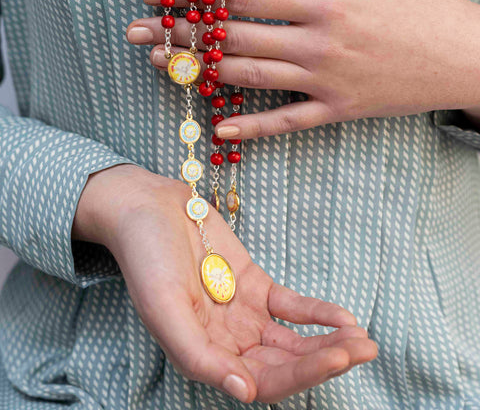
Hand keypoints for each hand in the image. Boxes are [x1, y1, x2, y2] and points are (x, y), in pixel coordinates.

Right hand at [73, 164, 377, 402]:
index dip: (300, 376)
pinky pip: (291, 305)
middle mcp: (227, 341)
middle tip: (362, 350)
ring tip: (363, 340)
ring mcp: (244, 313)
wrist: (152, 210)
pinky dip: (317, 311)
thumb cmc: (147, 259)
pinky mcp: (255, 284)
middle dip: (324, 359)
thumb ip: (198, 356)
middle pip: (284, 363)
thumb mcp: (163, 309)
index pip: (261, 381)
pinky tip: (343, 316)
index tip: (336, 360)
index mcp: (204, 356)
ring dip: (328, 340)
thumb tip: (245, 392)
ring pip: (293, 338)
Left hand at [126, 0, 479, 139]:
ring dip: (200, 71)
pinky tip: (219, 128)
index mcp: (324, 2)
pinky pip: (285, 122)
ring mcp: (322, 82)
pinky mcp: (333, 111)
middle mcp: (315, 44)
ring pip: (249, 76)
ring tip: (162, 67)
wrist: (462, 58)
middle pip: (233, 36)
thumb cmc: (426, 5)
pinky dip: (252, 127)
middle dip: (181, 31)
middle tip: (137, 30)